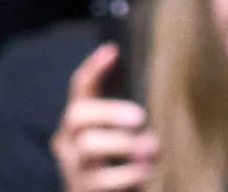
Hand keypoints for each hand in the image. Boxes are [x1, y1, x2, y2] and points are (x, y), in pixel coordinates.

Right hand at [51, 44, 156, 191]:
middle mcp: (69, 140)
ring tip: (151, 146)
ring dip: (124, 143)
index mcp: (79, 120)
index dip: (93, 68)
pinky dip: (129, 173)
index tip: (112, 49)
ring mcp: (74, 165)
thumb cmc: (116, 158)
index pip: (79, 87)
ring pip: (88, 146)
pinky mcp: (84, 188)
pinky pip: (103, 180)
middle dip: (109, 111)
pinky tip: (147, 170)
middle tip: (140, 116)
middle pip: (77, 115)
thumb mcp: (118, 130)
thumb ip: (128, 112)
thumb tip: (158, 81)